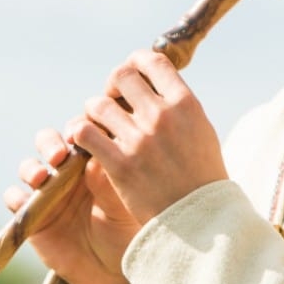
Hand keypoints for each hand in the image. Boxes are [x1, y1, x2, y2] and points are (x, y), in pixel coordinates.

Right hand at [5, 123, 138, 283]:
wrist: (110, 273)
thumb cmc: (123, 232)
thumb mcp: (122, 207)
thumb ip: (109, 183)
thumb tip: (96, 155)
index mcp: (90, 161)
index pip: (78, 133)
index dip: (77, 128)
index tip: (82, 134)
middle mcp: (65, 171)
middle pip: (48, 142)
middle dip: (50, 142)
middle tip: (59, 155)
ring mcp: (46, 192)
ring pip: (28, 166)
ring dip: (31, 167)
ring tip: (41, 178)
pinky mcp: (31, 215)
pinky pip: (14, 199)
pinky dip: (16, 197)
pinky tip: (25, 203)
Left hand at [72, 49, 227, 223]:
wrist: (199, 222)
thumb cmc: (202, 178)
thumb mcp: (201, 132)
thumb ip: (179, 106)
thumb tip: (157, 82)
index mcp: (186, 104)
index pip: (152, 61)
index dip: (135, 61)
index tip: (130, 73)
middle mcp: (162, 116)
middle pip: (121, 76)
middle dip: (111, 85)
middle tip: (111, 100)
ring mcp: (139, 140)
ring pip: (97, 104)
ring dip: (93, 111)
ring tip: (98, 124)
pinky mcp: (119, 164)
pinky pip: (86, 133)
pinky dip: (82, 134)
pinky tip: (87, 142)